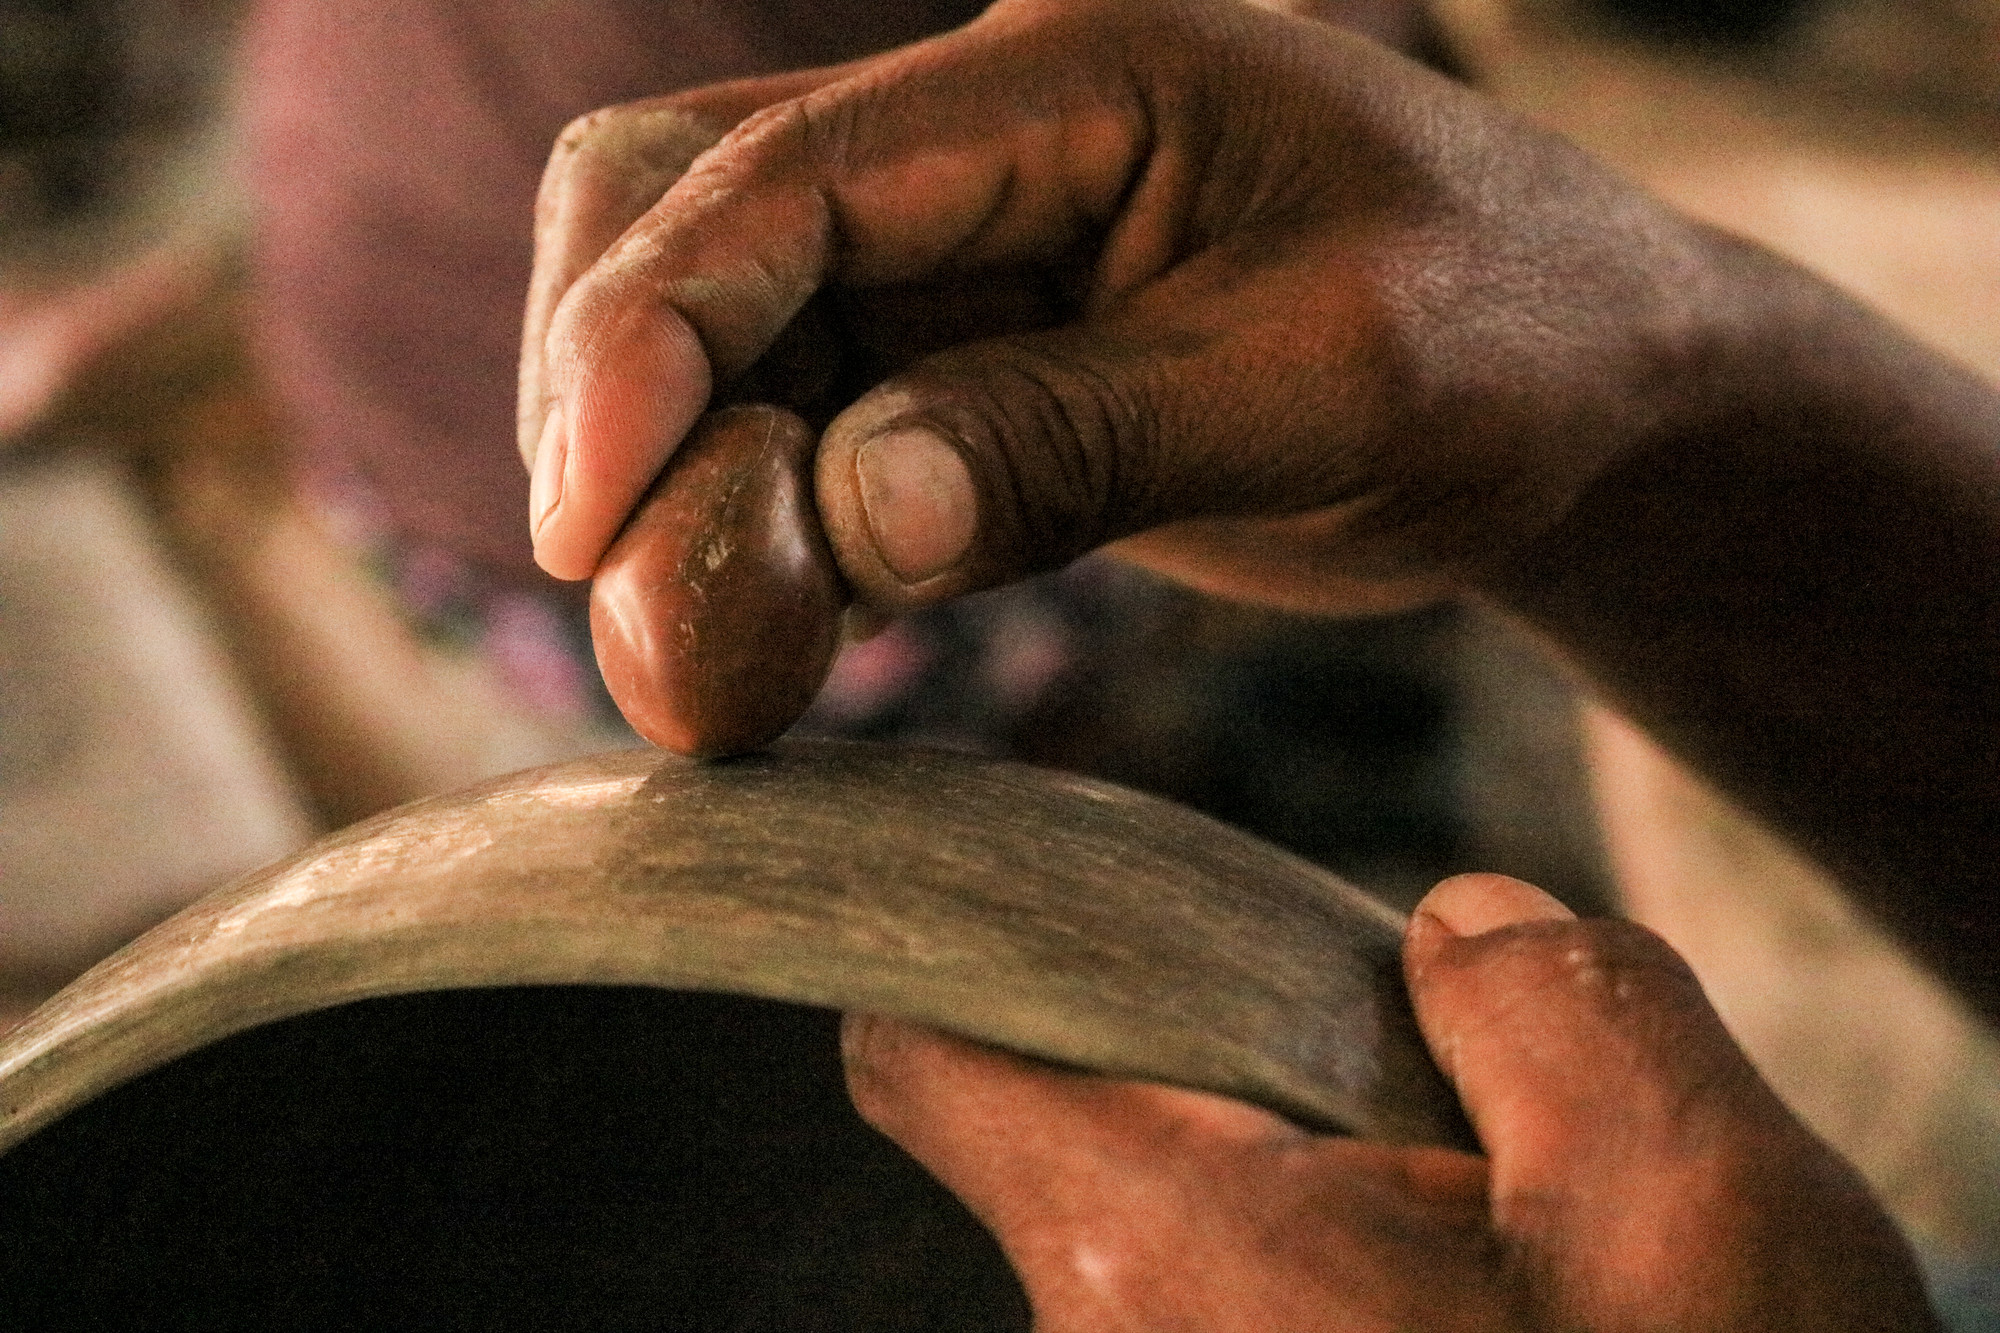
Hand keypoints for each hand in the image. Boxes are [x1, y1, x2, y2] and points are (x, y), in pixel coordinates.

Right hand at [519, 0, 1719, 614]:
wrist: (1586, 392)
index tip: (587, 520)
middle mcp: (986, 139)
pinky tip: (756, 629)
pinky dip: (752, 526)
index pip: (781, 177)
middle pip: (681, 211)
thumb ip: (1092, 436)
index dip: (650, 337)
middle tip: (622, 601)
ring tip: (689, 661)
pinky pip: (800, 424)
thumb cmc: (1515, 346)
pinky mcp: (974, 362)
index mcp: (1073, 79)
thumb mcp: (1338, 388)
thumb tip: (857, 511)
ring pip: (722, 335)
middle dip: (620, 401)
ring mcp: (967, 252)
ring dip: (672, 488)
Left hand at [843, 874, 1942, 1331]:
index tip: (1067, 908)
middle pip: (1075, 1144)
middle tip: (1411, 1092)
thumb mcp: (1689, 1197)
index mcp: (1162, 1249)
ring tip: (1480, 1245)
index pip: (927, 1053)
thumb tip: (1458, 932)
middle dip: (1223, 1086)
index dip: (978, 952)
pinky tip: (1470, 1331)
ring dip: (1297, 1219)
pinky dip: (1316, 1308)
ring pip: (1167, 1262)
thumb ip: (1544, 1005)